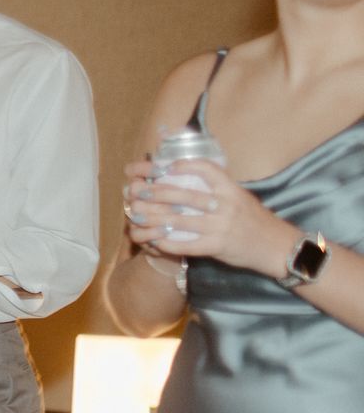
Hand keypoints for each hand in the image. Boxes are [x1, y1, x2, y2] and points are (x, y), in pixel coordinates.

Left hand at [122, 158, 297, 275]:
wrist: (276, 246)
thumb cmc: (256, 220)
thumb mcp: (241, 198)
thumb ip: (219, 190)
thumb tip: (192, 177)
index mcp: (232, 190)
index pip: (207, 169)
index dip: (184, 165)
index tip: (165, 167)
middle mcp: (226, 205)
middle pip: (185, 195)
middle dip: (158, 192)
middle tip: (139, 191)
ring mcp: (221, 226)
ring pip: (180, 220)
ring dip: (155, 218)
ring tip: (136, 216)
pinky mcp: (217, 246)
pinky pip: (187, 244)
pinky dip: (168, 242)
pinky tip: (154, 240)